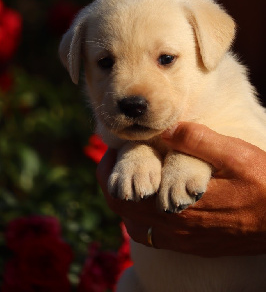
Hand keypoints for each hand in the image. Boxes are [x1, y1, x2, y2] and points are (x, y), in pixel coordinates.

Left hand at [96, 122, 265, 256]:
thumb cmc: (263, 184)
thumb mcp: (234, 154)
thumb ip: (197, 140)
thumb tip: (164, 128)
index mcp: (177, 205)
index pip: (123, 195)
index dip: (110, 173)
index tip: (112, 153)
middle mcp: (175, 229)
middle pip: (124, 211)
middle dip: (115, 184)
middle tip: (119, 160)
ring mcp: (183, 240)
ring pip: (137, 225)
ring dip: (129, 201)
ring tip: (135, 177)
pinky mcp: (193, 245)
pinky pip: (155, 237)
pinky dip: (144, 218)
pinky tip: (154, 199)